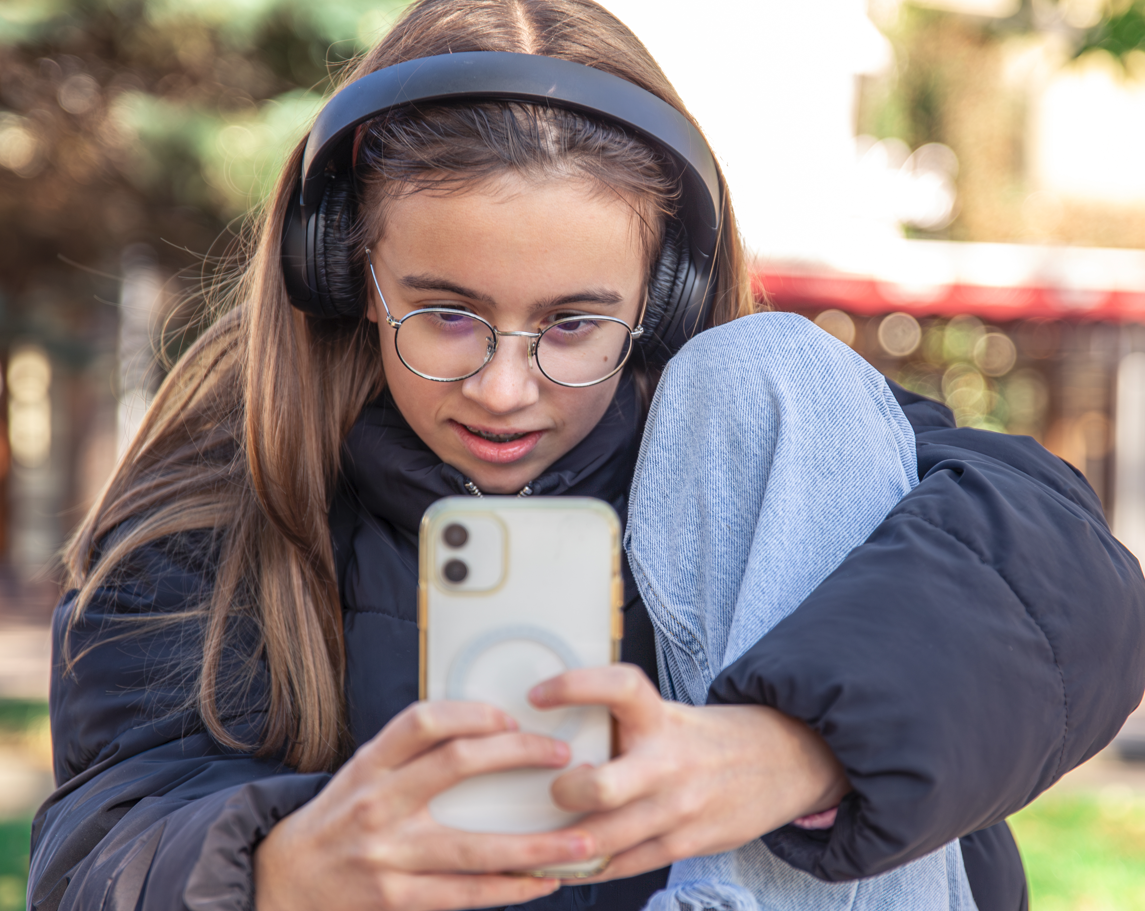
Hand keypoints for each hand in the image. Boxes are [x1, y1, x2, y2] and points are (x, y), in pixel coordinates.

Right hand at [253, 701, 595, 910]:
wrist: (282, 882)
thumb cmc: (340, 818)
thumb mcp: (363, 772)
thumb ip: (411, 754)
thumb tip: (487, 732)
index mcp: (370, 764)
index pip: (422, 721)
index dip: (471, 713)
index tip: (512, 716)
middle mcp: (378, 803)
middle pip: (456, 766)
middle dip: (517, 756)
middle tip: (563, 756)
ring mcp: (387, 855)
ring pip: (474, 846)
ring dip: (535, 845)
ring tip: (582, 840)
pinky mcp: (396, 899)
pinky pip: (465, 895)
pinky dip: (510, 888)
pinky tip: (544, 881)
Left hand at [529, 664, 849, 880]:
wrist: (784, 763)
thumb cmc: (706, 738)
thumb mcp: (669, 716)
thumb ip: (622, 726)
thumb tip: (552, 732)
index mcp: (661, 718)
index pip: (617, 687)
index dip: (573, 686)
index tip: (537, 695)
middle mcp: (668, 763)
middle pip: (601, 787)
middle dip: (563, 792)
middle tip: (550, 787)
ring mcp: (677, 810)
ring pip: (604, 839)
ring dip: (561, 843)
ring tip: (535, 839)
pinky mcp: (684, 844)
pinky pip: (623, 864)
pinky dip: (588, 867)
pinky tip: (564, 863)